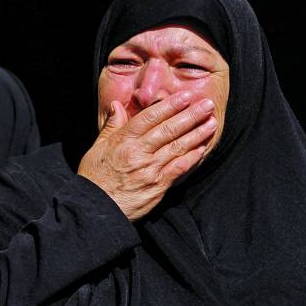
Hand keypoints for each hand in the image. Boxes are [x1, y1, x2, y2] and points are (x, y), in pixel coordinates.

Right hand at [77, 91, 216, 220]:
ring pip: (178, 147)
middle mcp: (138, 153)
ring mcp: (150, 169)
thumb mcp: (96, 148)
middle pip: (168, 129)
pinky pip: (179, 168)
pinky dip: (192, 157)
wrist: (95, 208)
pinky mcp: (158, 186)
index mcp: (123, 141)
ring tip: (211, 122)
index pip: (150, 117)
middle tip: (207, 104)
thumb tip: (116, 105)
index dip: (170, 106)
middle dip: (190, 115)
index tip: (185, 97)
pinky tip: (202, 148)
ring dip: (197, 134)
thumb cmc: (94, 178)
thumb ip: (111, 127)